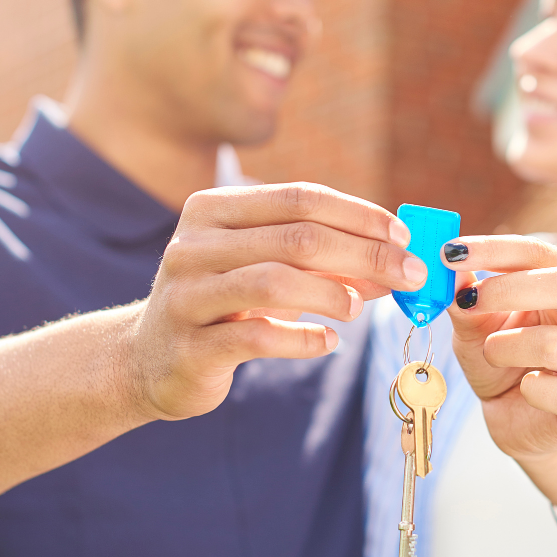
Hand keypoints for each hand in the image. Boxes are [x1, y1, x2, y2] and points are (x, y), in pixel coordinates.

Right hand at [128, 183, 426, 420]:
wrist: (148, 359)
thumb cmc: (225, 303)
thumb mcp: (270, 269)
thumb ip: (325, 260)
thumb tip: (396, 262)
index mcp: (214, 208)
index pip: (300, 197)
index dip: (359, 215)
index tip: (404, 237)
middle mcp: (194, 244)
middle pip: (296, 238)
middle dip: (364, 255)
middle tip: (408, 276)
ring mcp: (187, 295)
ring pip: (274, 281)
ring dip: (332, 293)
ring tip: (359, 308)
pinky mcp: (190, 346)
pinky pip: (256, 337)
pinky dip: (303, 339)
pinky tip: (328, 342)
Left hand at [442, 235, 556, 460]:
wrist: (521, 422)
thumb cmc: (503, 365)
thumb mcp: (475, 329)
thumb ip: (466, 301)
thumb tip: (451, 270)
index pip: (540, 253)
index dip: (495, 249)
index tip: (451, 253)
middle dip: (510, 289)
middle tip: (469, 301)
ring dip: (509, 346)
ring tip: (491, 353)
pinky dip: (533, 390)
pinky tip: (524, 388)